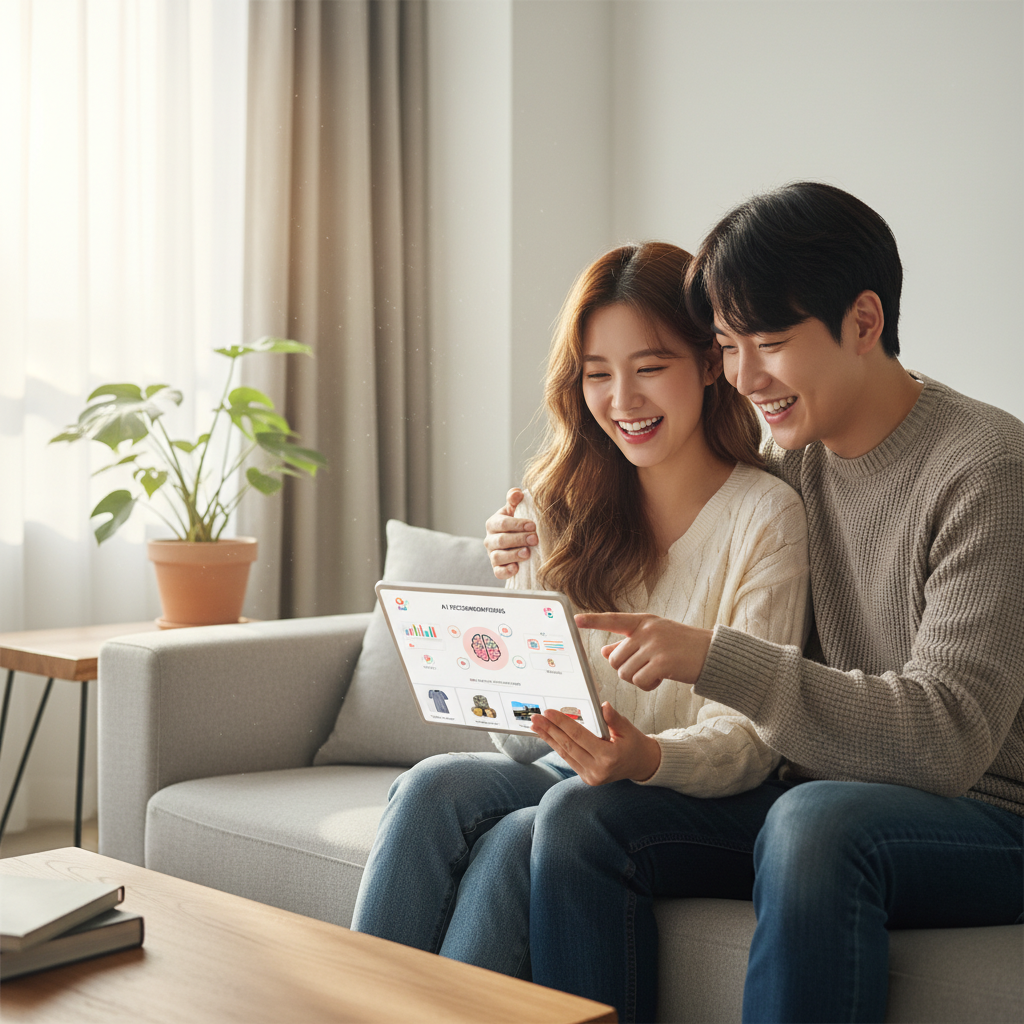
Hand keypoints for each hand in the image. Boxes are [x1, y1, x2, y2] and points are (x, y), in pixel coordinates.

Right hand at [484, 487, 537, 579]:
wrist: (516, 542)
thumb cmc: (516, 524)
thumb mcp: (514, 510)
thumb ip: (514, 499)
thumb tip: (517, 493)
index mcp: (493, 523)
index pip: (502, 523)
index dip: (517, 524)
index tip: (533, 526)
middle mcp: (490, 540)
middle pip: (501, 540)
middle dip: (519, 539)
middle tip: (534, 539)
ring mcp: (492, 555)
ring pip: (498, 556)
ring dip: (514, 555)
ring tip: (528, 553)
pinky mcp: (497, 568)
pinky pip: (498, 572)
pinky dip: (506, 571)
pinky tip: (517, 568)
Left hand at [530, 702, 660, 785]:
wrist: (641, 765)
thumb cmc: (634, 744)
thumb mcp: (628, 729)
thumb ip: (614, 718)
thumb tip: (603, 705)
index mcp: (608, 757)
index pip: (579, 736)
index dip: (562, 723)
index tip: (548, 712)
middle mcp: (598, 770)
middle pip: (568, 746)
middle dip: (549, 730)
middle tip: (535, 717)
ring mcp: (591, 777)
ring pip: (565, 754)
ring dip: (549, 739)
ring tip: (536, 726)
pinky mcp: (587, 779)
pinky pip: (569, 759)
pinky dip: (558, 746)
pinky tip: (548, 736)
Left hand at [574, 612, 712, 690]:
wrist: (712, 654)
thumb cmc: (682, 647)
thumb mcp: (655, 638)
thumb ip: (629, 643)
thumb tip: (603, 650)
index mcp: (643, 621)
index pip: (613, 619)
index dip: (593, 621)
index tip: (575, 620)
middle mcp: (647, 630)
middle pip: (615, 658)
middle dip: (625, 669)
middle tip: (645, 668)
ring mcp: (654, 645)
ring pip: (625, 672)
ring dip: (638, 679)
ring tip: (656, 672)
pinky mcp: (662, 662)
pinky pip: (639, 681)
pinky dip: (647, 685)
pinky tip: (661, 679)